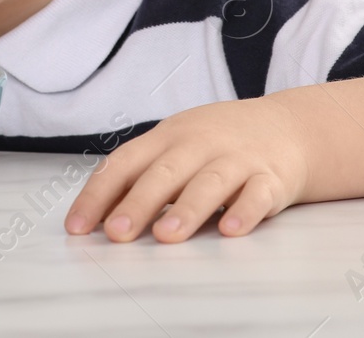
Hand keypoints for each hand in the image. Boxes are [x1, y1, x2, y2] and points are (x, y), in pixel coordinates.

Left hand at [64, 96, 309, 242]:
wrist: (287, 127)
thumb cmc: (218, 143)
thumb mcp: (176, 148)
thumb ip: (140, 178)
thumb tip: (97, 219)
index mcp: (168, 136)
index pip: (126, 162)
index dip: (99, 193)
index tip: (77, 227)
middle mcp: (200, 144)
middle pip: (165, 172)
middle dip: (139, 203)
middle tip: (117, 234)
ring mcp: (237, 159)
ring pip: (210, 183)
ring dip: (188, 209)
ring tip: (166, 236)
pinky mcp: (271, 178)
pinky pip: (258, 194)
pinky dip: (245, 211)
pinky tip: (231, 230)